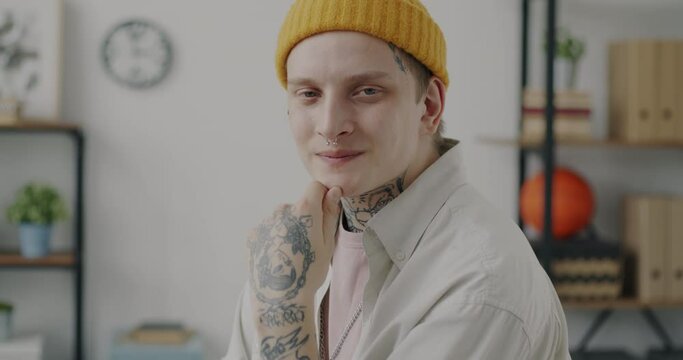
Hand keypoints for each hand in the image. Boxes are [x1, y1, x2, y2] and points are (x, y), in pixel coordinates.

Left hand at [248, 182, 341, 304]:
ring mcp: (265, 223)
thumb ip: (330, 213)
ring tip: (291, 256)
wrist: (279, 300)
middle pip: (298, 206)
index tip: (324, 213)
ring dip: (288, 229)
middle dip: (305, 219)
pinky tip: (277, 258)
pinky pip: (268, 229)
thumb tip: (333, 190)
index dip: (323, 197)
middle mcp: (281, 211)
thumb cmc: (308, 274)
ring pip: (282, 219)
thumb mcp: (327, 244)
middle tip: (308, 246)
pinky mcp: (252, 235)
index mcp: (304, 210)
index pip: (315, 187)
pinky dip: (274, 238)